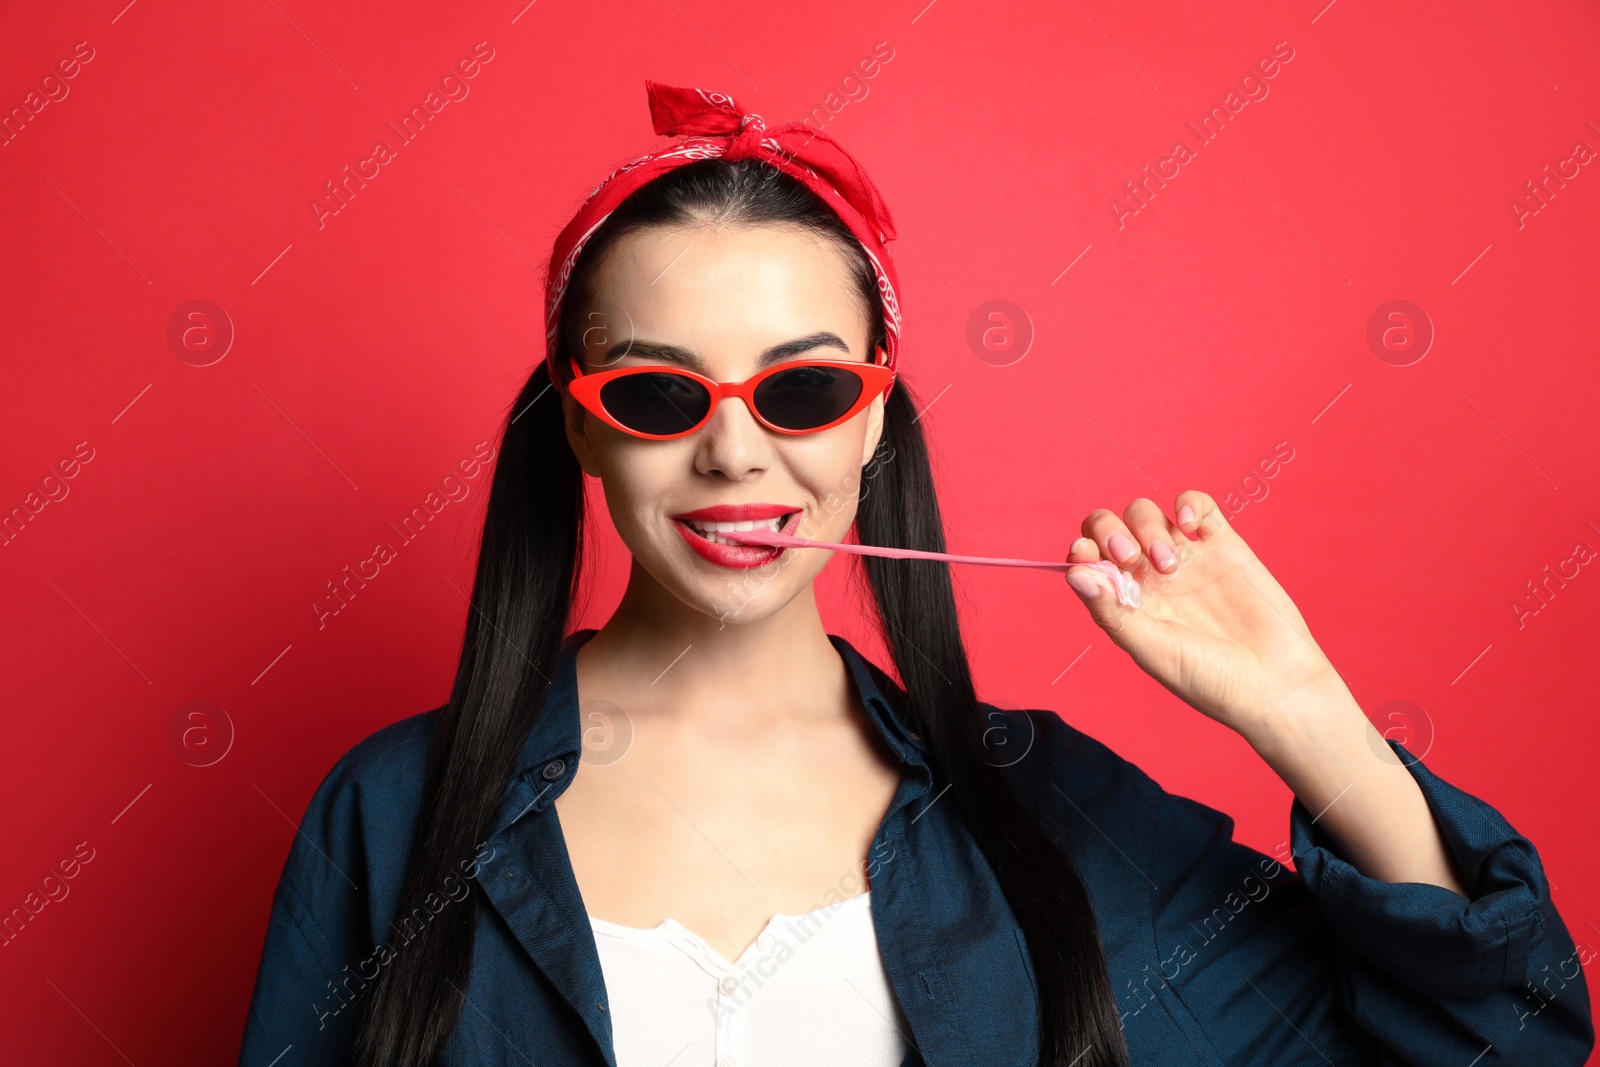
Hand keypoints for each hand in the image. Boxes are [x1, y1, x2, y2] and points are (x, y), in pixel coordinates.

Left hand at [1062, 490, 1345, 740]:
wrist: (1275, 684)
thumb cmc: (1211, 680)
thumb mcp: (1152, 650)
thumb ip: (1112, 612)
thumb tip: (1075, 574)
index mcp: (1126, 602)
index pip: (1088, 559)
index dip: (1082, 550)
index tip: (1086, 556)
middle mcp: (1149, 577)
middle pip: (1110, 528)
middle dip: (1110, 532)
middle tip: (1130, 558)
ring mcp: (1185, 558)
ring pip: (1146, 513)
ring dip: (1147, 526)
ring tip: (1170, 565)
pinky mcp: (1223, 545)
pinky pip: (1198, 506)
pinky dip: (1187, 503)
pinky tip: (1189, 524)